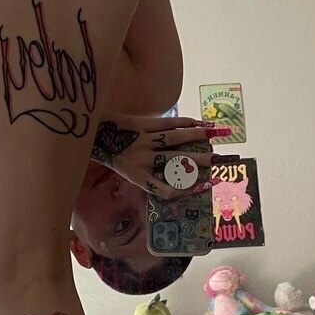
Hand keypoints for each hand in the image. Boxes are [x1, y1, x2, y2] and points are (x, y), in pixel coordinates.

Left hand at [91, 114, 230, 198]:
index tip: (203, 186)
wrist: (94, 134)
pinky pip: (167, 124)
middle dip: (201, 162)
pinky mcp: (142, 124)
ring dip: (198, 137)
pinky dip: (185, 123)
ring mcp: (143, 140)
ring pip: (175, 139)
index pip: (165, 190)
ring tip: (216, 135)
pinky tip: (199, 124)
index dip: (185, 191)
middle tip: (220, 161)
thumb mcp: (130, 172)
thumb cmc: (116, 156)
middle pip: (177, 163)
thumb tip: (181, 179)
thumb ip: (151, 176)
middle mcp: (142, 160)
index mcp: (138, 177)